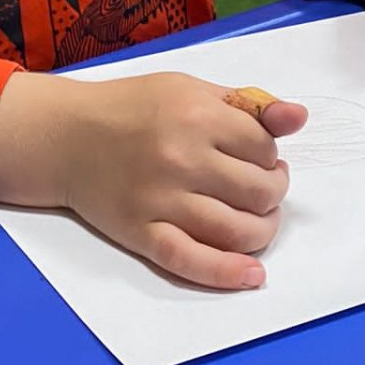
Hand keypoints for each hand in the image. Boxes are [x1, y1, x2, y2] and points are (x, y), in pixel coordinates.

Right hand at [0, 68, 306, 290]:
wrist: (65, 137)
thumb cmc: (131, 107)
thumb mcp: (190, 89)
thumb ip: (246, 105)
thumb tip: (299, 118)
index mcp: (197, 116)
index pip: (265, 148)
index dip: (271, 155)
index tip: (259, 157)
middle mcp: (182, 158)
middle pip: (260, 191)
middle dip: (272, 192)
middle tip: (261, 187)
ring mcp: (161, 200)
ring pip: (237, 230)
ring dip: (262, 230)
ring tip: (256, 220)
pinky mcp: (142, 233)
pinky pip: (192, 261)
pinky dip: (227, 273)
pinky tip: (251, 275)